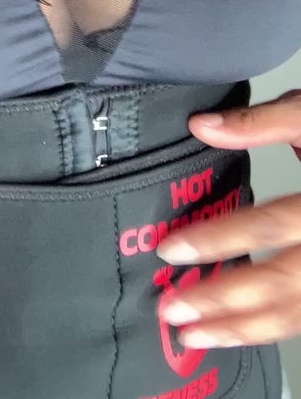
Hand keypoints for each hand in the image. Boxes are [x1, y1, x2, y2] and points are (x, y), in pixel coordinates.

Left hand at [154, 89, 300, 350]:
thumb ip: (259, 122)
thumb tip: (199, 125)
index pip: (268, 226)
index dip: (217, 241)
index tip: (170, 251)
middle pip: (280, 282)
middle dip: (223, 300)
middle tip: (172, 309)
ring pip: (296, 313)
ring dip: (245, 329)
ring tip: (196, 334)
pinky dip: (273, 328)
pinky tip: (240, 331)